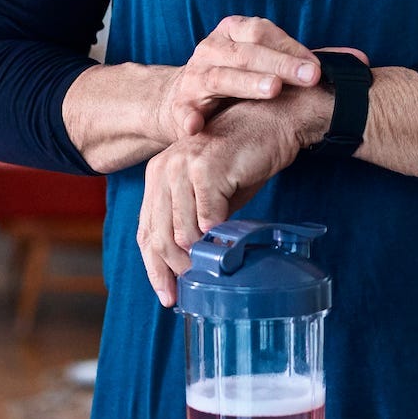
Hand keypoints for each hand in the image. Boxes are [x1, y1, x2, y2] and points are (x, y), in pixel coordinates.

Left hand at [138, 89, 332, 305]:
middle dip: (174, 269)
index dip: (153, 268)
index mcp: (158, 175)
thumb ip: (195, 222)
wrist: (271, 122)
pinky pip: (207, 218)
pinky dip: (217, 237)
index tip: (168, 296)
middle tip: (192, 289)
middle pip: (158, 235)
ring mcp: (183, 166)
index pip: (146, 230)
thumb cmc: (243, 159)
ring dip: (198, 256)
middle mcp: (163, 169)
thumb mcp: (211, 194)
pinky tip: (226, 246)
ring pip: (181, 231)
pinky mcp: (207, 168)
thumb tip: (190, 266)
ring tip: (214, 269)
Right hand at [151, 16, 320, 140]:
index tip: (317, 67)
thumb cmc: (237, 78)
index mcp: (232, 32)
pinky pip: (184, 111)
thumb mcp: (266, 62)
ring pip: (220, 77)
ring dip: (247, 83)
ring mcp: (194, 76)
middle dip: (280, 64)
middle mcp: (211, 49)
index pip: (262, 32)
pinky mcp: (180, 105)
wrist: (184, 97)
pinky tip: (196, 125)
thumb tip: (361, 61)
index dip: (290, 48)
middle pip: (246, 53)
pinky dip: (189, 117)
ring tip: (272, 90)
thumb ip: (307, 62)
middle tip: (308, 77)